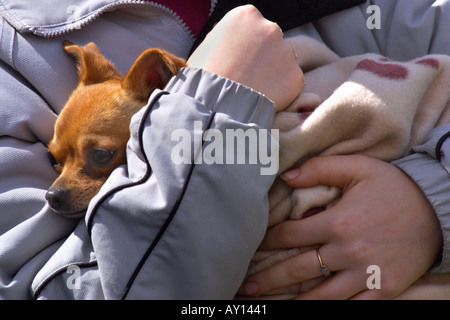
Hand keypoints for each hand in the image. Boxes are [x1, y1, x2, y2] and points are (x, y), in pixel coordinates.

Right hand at [187, 5, 303, 110]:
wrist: (217, 106)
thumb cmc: (204, 77)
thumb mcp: (206, 47)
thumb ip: (224, 37)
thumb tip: (228, 36)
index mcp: (246, 15)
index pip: (252, 25)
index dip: (246, 44)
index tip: (239, 59)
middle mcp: (270, 28)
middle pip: (271, 40)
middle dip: (263, 55)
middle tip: (248, 76)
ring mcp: (286, 52)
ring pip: (282, 61)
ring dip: (273, 72)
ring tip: (254, 89)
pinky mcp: (295, 76)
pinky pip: (290, 82)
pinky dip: (281, 91)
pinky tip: (264, 98)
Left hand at [244, 155, 442, 298]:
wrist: (436, 209)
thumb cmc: (393, 187)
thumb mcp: (358, 167)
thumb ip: (320, 169)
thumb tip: (286, 176)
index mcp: (338, 222)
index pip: (291, 235)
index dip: (268, 240)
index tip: (253, 245)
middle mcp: (348, 252)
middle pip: (298, 269)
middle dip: (269, 278)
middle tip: (248, 285)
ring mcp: (366, 275)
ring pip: (320, 295)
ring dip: (293, 300)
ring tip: (270, 304)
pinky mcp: (383, 289)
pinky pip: (352, 308)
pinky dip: (329, 310)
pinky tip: (309, 309)